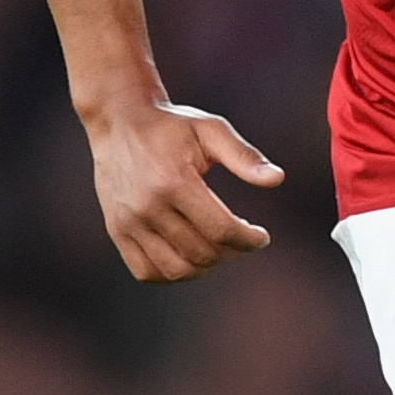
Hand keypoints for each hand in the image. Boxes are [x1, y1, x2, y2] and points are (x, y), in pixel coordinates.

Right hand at [84, 99, 283, 280]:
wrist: (119, 121)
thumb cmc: (172, 125)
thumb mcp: (211, 130)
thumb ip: (244, 157)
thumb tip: (278, 179)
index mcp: (174, 181)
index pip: (221, 229)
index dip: (249, 240)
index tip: (261, 237)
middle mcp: (148, 206)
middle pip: (201, 253)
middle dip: (231, 252)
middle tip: (240, 240)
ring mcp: (129, 222)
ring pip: (175, 269)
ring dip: (205, 268)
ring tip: (218, 250)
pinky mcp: (117, 230)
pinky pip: (146, 271)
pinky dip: (172, 274)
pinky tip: (189, 257)